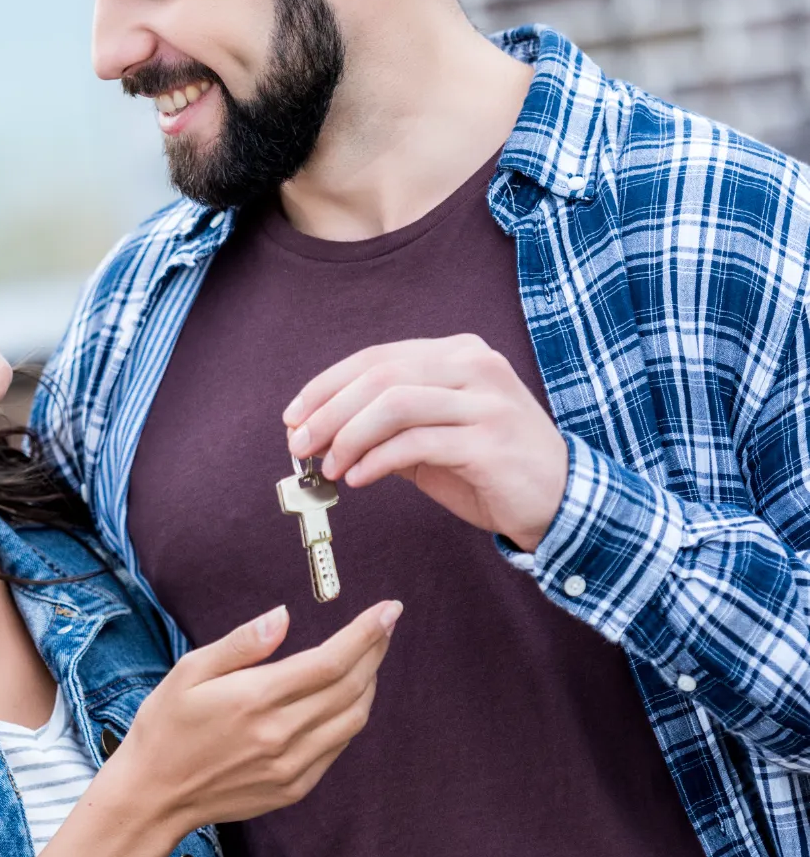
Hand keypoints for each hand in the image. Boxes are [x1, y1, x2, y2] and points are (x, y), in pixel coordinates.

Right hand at [119, 598, 399, 841]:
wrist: (153, 795)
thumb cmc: (166, 727)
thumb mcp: (189, 672)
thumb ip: (241, 644)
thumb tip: (283, 616)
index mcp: (255, 699)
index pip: (331, 661)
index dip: (366, 633)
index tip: (388, 610)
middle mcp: (280, 734)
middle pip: (351, 687)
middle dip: (375, 651)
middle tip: (385, 626)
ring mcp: (291, 766)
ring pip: (353, 719)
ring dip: (369, 684)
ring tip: (369, 660)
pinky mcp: (294, 788)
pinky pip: (338, 747)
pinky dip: (350, 717)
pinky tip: (343, 699)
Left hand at [284, 335, 568, 552]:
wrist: (561, 501)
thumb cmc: (492, 470)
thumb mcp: (434, 439)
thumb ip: (388, 428)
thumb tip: (324, 433)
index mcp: (459, 355)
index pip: (378, 357)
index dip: (327, 385)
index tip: (293, 416)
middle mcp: (475, 367)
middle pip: (381, 375)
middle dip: (329, 411)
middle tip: (298, 444)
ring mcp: (486, 401)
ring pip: (395, 403)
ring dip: (348, 436)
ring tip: (328, 468)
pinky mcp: (490, 442)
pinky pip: (417, 443)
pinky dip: (377, 461)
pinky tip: (357, 479)